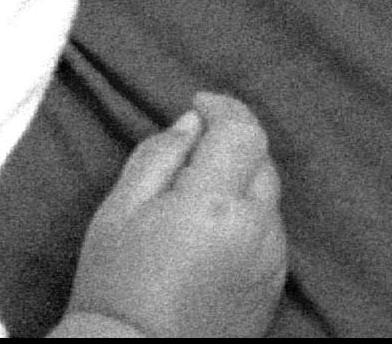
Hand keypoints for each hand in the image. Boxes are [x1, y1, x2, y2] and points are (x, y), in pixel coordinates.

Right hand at [62, 95, 285, 336]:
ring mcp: (272, 260)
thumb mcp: (119, 210)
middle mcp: (256, 228)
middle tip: (189, 158)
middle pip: (261, 160)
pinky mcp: (275, 287)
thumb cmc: (116, 285)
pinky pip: (269, 234)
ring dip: (240, 186)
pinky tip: (210, 239)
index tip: (199, 105)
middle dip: (230, 147)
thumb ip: (159, 156)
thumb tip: (193, 123)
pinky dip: (247, 221)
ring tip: (193, 206)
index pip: (243, 131)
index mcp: (216, 203)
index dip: (224, 108)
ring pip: (267, 197)